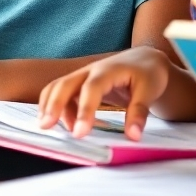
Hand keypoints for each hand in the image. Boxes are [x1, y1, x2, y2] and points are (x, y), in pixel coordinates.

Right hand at [38, 47, 171, 140]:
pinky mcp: (81, 83)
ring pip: (59, 86)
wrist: (144, 59)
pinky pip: (62, 92)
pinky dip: (56, 106)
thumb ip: (139, 112)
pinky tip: (65, 125)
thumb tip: (133, 136)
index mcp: (108, 70)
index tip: (80, 134)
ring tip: (47, 127)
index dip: (84, 110)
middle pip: (66, 83)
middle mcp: (91, 70)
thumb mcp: (150, 90)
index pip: (91, 89)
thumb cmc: (148, 74)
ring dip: (50, 105)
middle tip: (45, 126)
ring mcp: (83, 75)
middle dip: (53, 104)